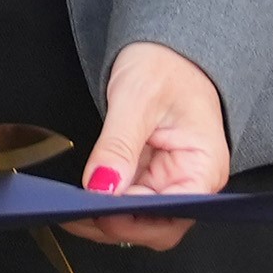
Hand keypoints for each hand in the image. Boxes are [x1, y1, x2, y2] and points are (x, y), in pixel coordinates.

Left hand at [73, 39, 230, 249]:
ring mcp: (169, 181)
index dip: (136, 221)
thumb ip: (119, 145)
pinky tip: (79, 199)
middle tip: (74, 213)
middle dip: (115, 226)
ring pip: (137, 220)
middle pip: (155, 226)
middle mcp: (191, 181)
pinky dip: (103, 204)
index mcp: (204, 166)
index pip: (173, 213)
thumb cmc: (166, 63)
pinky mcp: (149, 176)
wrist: (166, 45)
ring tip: (68, 208)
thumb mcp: (138, 97)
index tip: (99, 212)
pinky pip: (126, 202)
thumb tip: (102, 187)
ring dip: (103, 219)